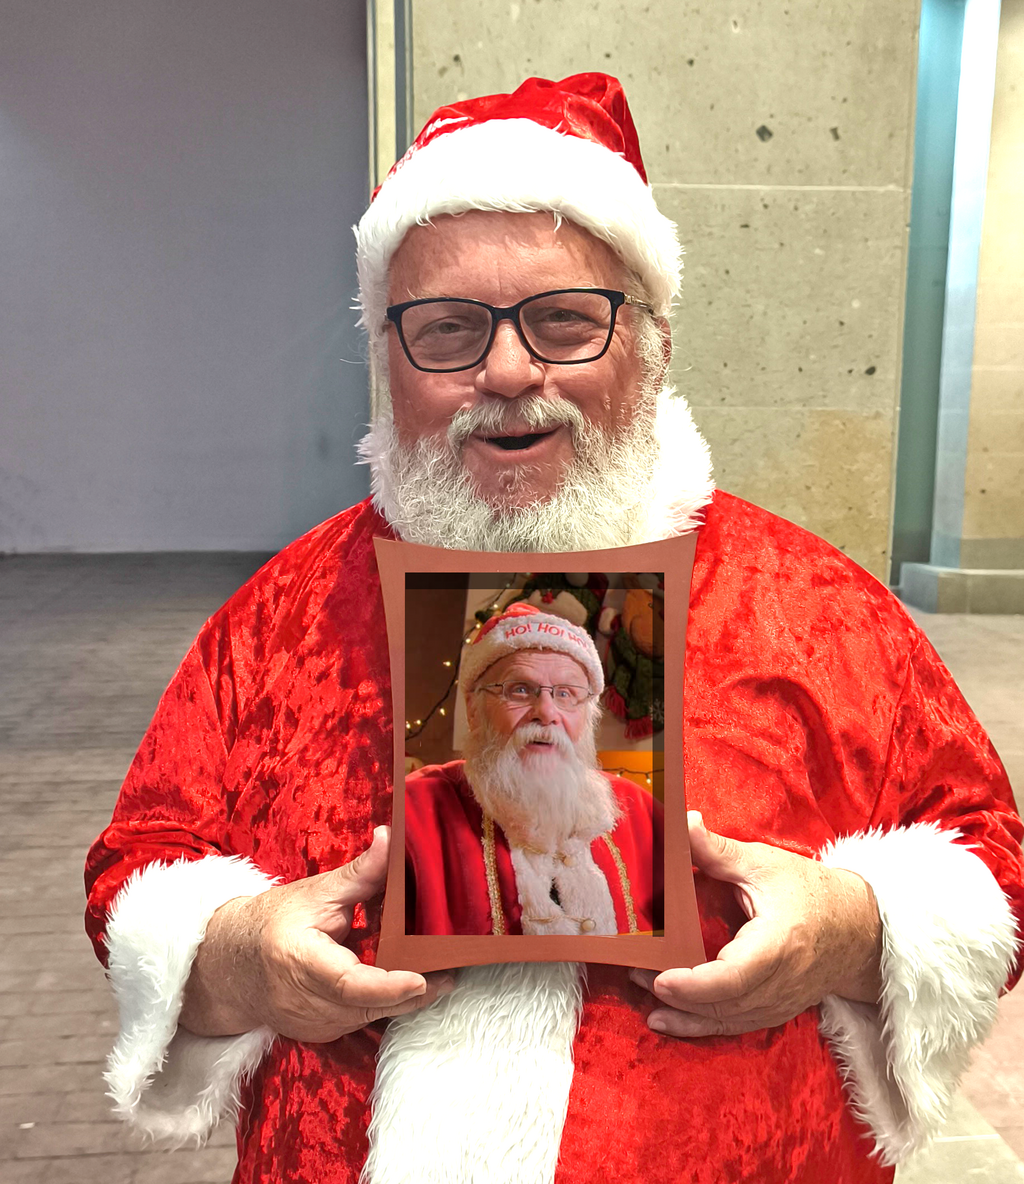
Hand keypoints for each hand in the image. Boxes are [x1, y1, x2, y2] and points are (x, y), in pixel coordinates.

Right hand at [180, 826, 453, 1041]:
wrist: (228, 967)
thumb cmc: (272, 923)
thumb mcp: (316, 892)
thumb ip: (360, 874)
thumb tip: (392, 839)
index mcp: (298, 960)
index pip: (348, 982)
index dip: (388, 985)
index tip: (421, 979)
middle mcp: (305, 1002)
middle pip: (371, 1002)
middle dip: (415, 986)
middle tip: (451, 964)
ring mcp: (315, 1024)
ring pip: (375, 1012)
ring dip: (404, 990)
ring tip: (432, 962)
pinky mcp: (326, 1032)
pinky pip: (367, 1016)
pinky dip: (387, 996)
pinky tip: (404, 973)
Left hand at [630, 812, 881, 1037]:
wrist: (861, 929)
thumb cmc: (812, 892)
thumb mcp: (764, 863)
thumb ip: (718, 850)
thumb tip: (681, 823)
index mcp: (779, 943)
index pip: (735, 976)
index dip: (696, 984)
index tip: (662, 978)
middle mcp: (781, 981)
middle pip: (725, 1003)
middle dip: (678, 997)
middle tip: (635, 975)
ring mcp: (779, 1002)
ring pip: (728, 1020)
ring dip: (685, 1016)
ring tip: (645, 1003)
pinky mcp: (775, 1010)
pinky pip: (736, 1025)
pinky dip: (702, 1026)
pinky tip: (669, 1021)